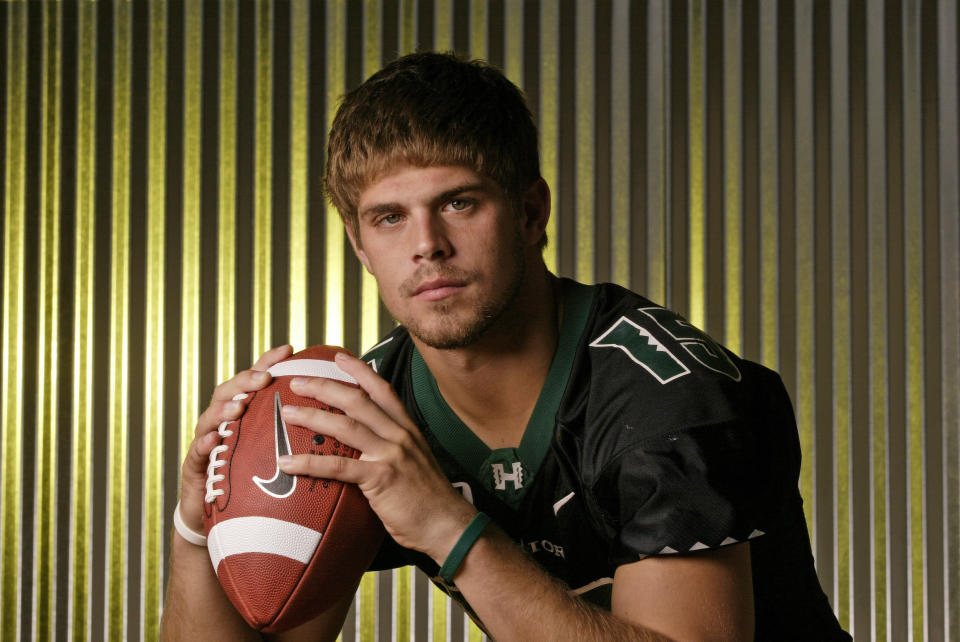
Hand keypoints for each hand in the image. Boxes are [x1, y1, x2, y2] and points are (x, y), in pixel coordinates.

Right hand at [177, 344, 293, 535]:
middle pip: (229, 392)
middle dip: (245, 381)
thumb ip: (296, 435)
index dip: (268, 363)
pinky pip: (196, 454)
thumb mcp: (274, 455)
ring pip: (210, 418)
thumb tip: (337, 421)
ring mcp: (206, 442)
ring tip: (239, 406)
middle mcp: (222, 423)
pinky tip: (212, 440)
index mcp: (244, 416)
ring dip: (224, 409)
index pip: (255, 382)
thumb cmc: (252, 483)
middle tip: (263, 378)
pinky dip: (203, 444)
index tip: (288, 349)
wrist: (216, 517)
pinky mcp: (194, 467)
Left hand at [277, 351, 476, 562]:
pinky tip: (288, 463)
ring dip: (312, 416)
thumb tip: (365, 449)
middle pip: (357, 400)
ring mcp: (390, 455)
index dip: (359, 371)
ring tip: (287, 413)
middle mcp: (399, 435)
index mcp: (407, 429)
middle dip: (324, 387)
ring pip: (345, 426)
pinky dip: (309, 463)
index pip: (382, 389)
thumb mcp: (415, 462)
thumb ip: (392, 449)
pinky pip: (337, 466)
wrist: (448, 525)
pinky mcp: (380, 478)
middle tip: (297, 382)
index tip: (338, 357)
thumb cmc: (428, 500)